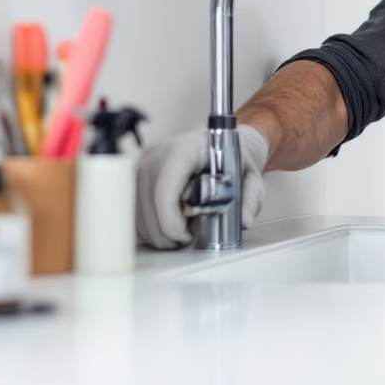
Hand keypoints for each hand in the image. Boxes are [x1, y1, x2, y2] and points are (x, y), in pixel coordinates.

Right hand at [135, 124, 269, 248]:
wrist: (220, 144)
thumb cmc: (233, 161)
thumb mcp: (250, 177)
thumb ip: (251, 198)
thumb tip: (243, 220)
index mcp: (187, 148)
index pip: (166, 184)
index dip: (170, 217)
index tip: (185, 234)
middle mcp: (159, 152)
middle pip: (149, 201)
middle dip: (165, 231)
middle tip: (185, 239)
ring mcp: (144, 163)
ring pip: (137, 208)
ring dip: (155, 231)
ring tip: (178, 234)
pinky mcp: (135, 175)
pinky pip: (133, 208)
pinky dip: (147, 225)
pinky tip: (166, 227)